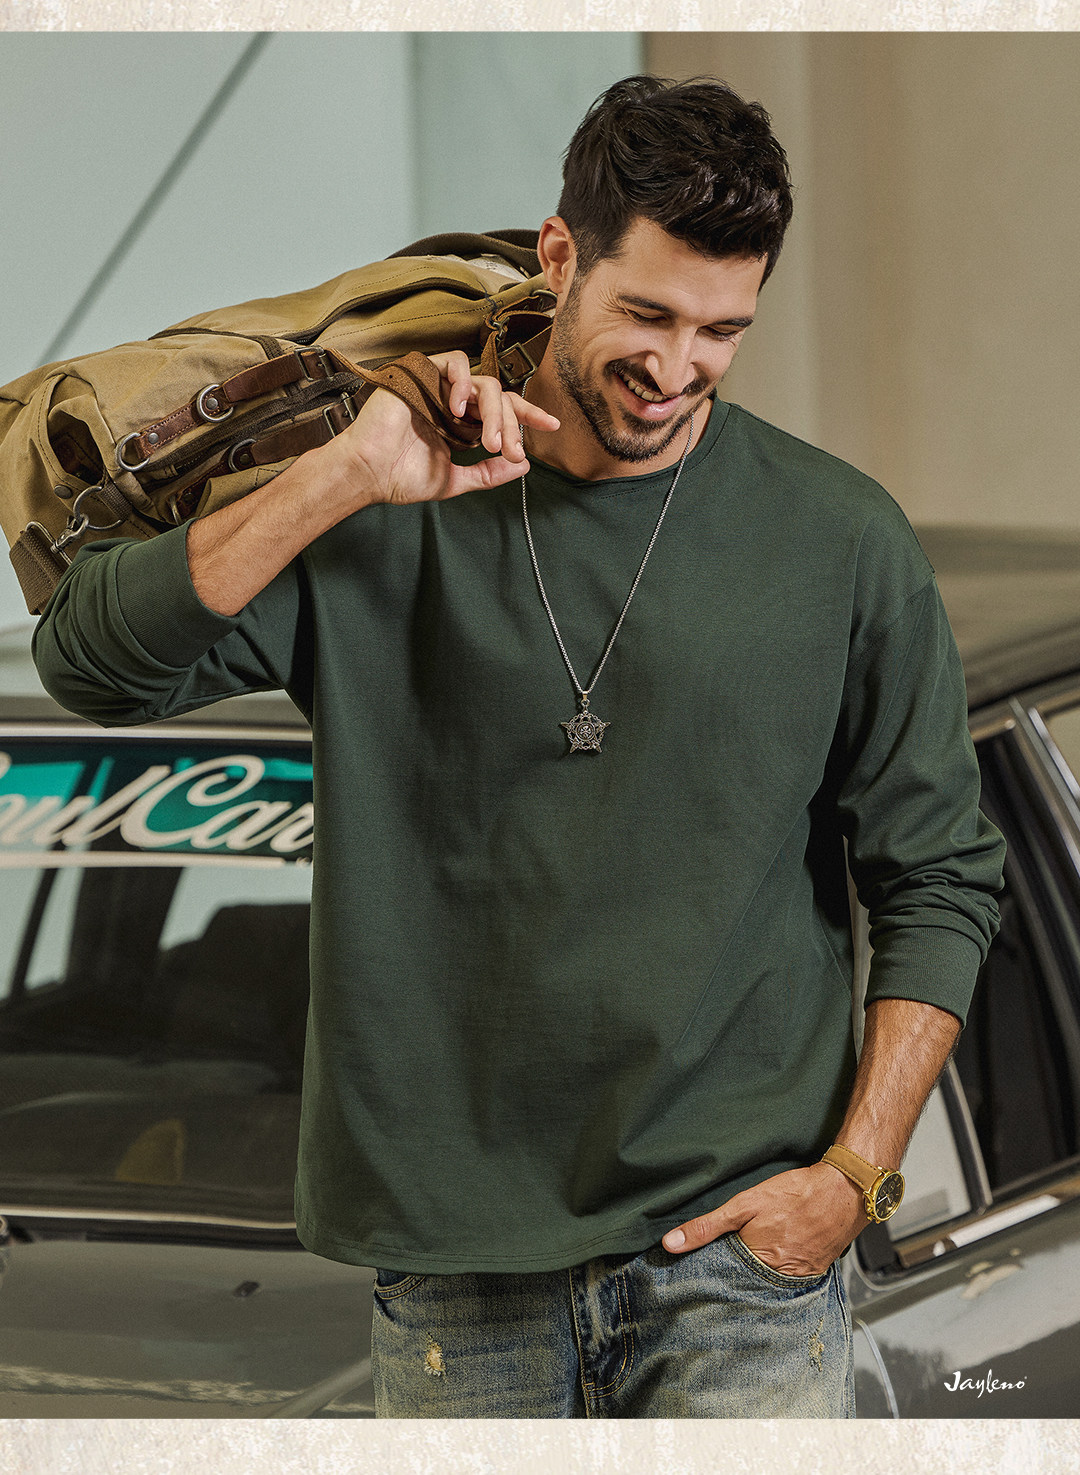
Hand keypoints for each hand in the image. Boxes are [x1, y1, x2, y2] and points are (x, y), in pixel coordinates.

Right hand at [331, 350, 558, 508]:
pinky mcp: (422, 373)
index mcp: (463, 422)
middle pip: (498, 398)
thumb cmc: (402, 477)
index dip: (528, 416)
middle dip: (510, 425)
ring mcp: (439, 387)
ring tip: (488, 440)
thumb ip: (488, 474)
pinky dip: (464, 383)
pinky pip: (454, 362)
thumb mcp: (455, 480)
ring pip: (483, 382)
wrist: (369, 473)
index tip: (552, 426)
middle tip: (508, 452)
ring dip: (493, 411)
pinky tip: (460, 410)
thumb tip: (524, 465)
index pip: (503, 410)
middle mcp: (454, 401)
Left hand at [661, 1162, 868, 1277]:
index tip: (695, 1275)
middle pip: (744, 1286)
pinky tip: (770, 1265)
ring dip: (754, 1279)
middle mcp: (777, 1278)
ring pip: (765, 1286)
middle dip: (731, 1281)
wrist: (843, 1192)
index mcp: (756, 1262)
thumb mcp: (744, 1204)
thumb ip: (707, 1226)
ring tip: (744, 1269)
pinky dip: (776, 1275)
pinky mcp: (812, 1274)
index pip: (722, 1280)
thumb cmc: (795, 1194)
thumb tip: (671, 1244)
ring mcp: (797, 1279)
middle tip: (719, 1271)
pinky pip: (787, 1283)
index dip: (709, 1275)